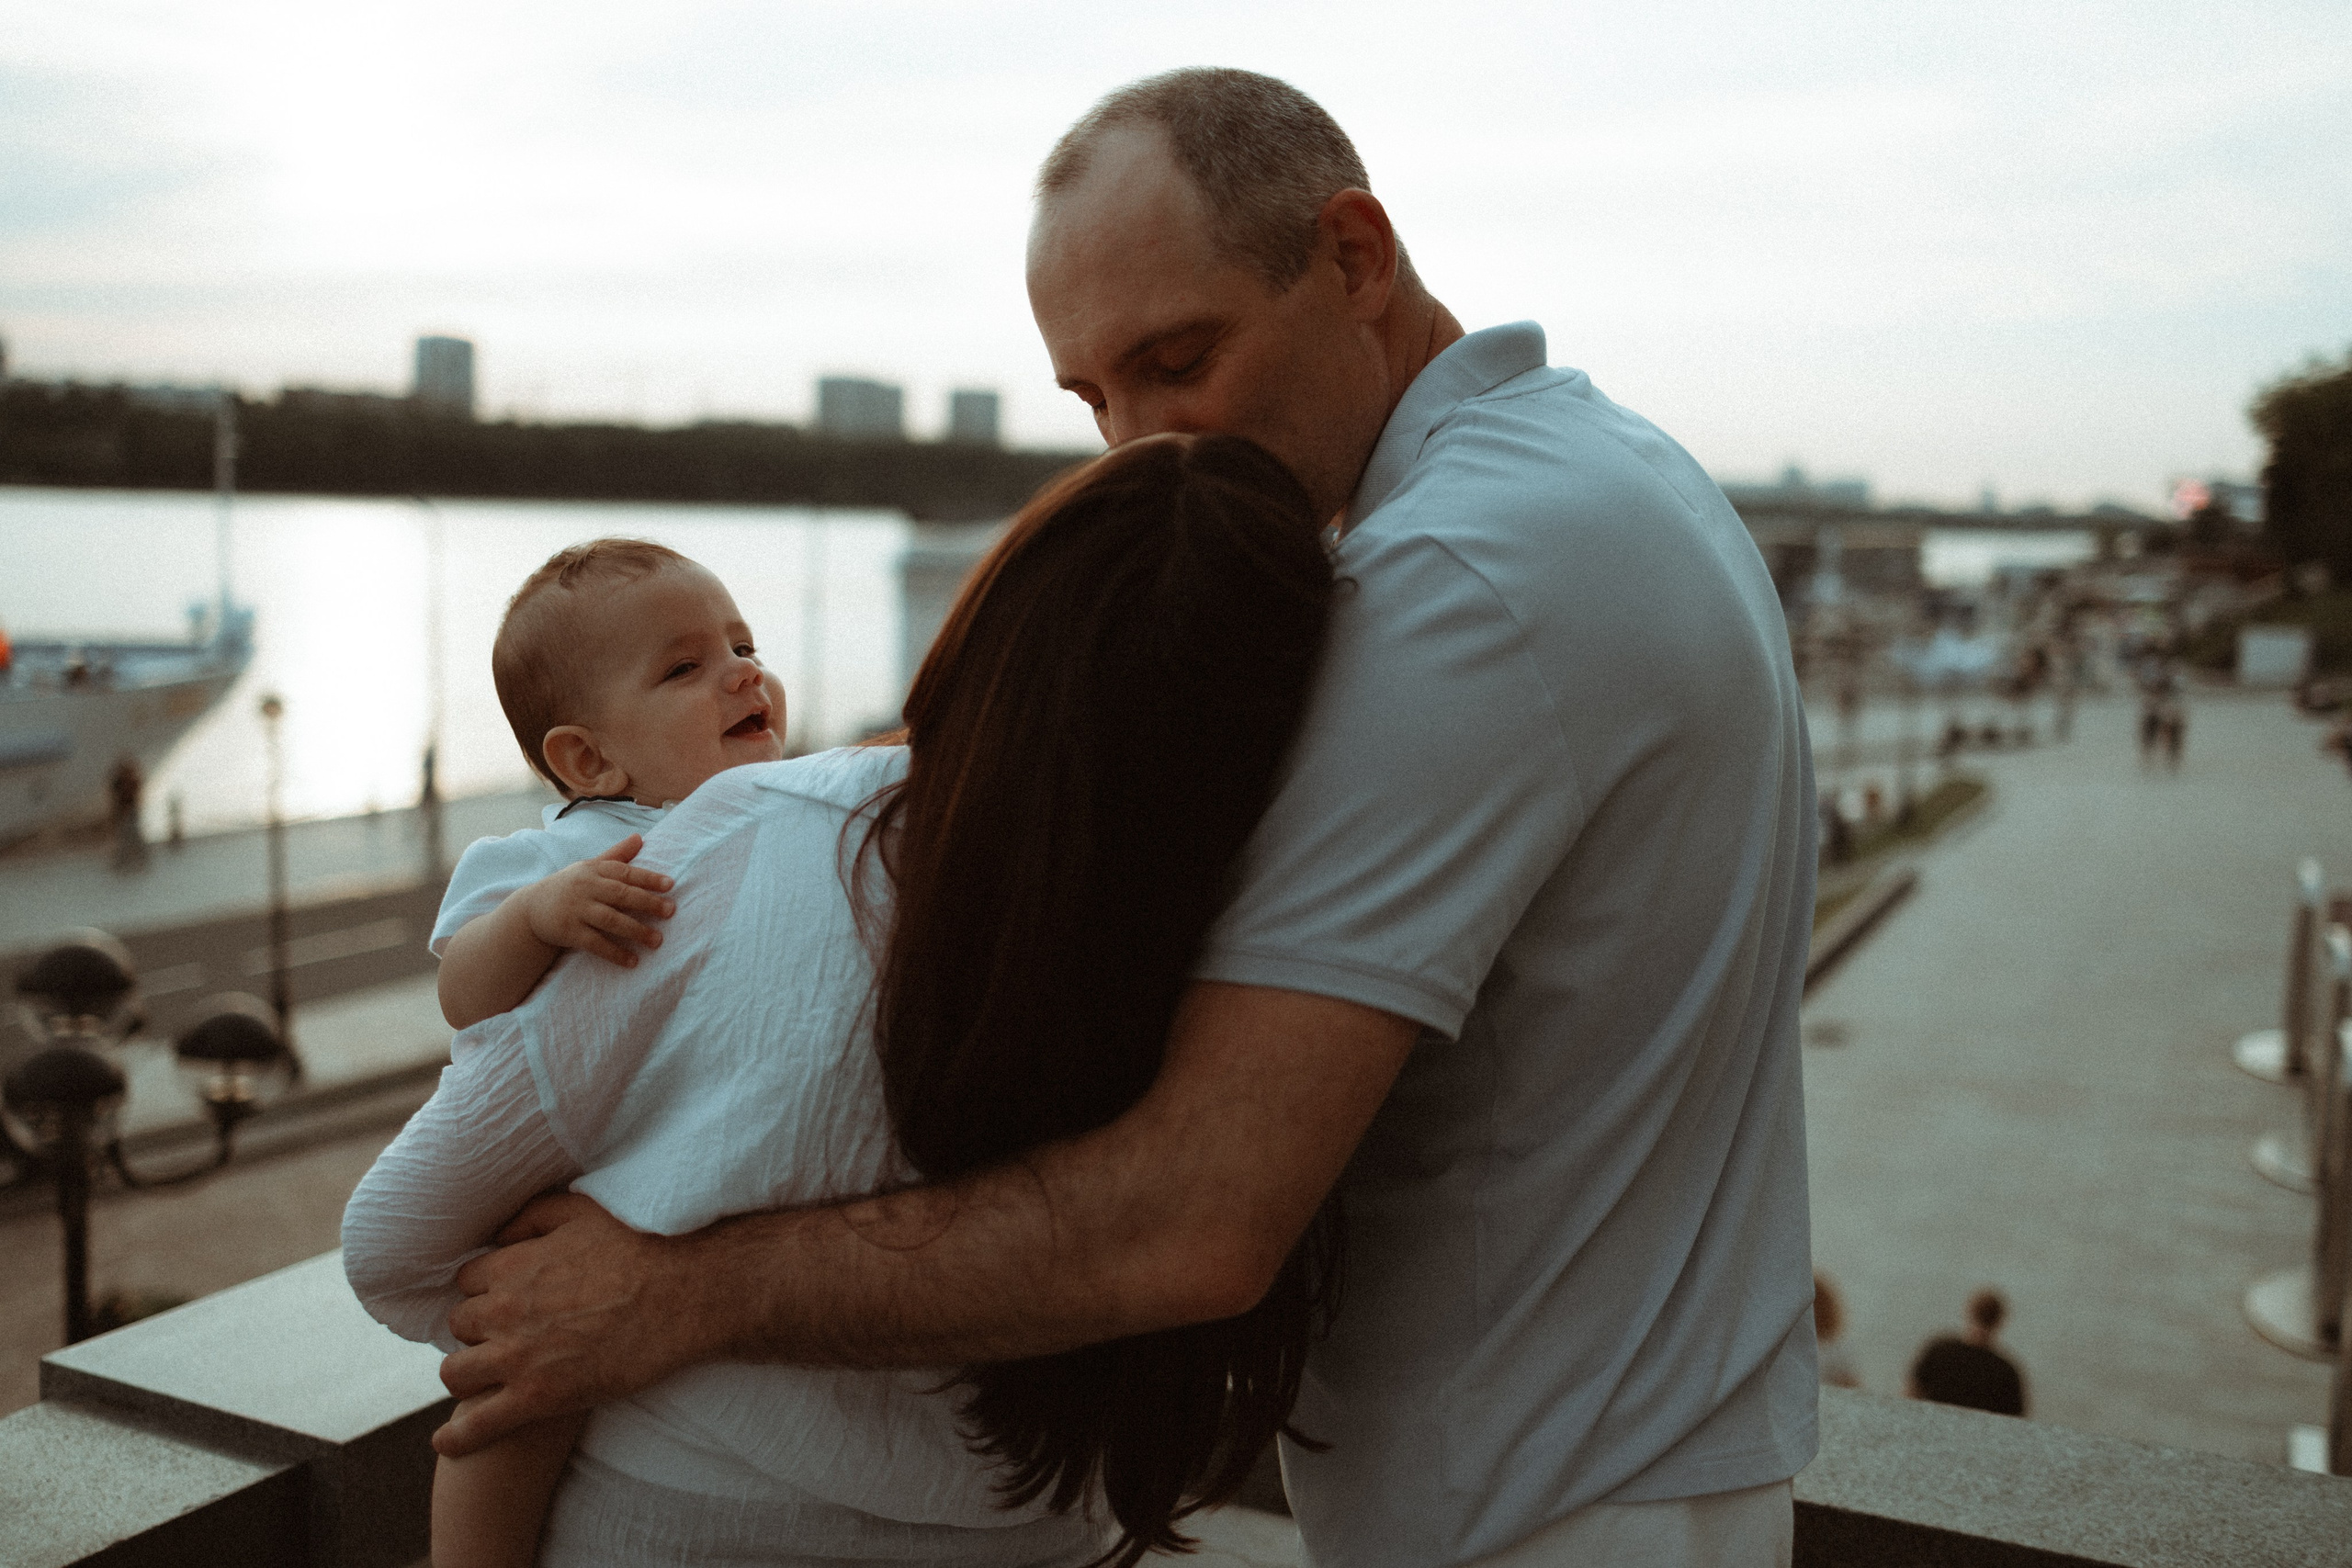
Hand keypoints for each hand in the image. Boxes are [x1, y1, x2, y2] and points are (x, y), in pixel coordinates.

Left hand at [433, 1193, 705, 1455]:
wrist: (685, 1295)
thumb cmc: (643, 1247)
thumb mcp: (583, 1212)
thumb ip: (532, 1216)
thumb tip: (498, 1233)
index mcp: (513, 1266)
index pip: (467, 1281)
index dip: (485, 1289)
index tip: (503, 1298)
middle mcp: (504, 1311)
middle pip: (458, 1325)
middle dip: (477, 1330)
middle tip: (506, 1336)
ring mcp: (517, 1358)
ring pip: (455, 1374)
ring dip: (467, 1373)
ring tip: (485, 1378)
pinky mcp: (538, 1398)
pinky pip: (476, 1425)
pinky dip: (457, 1437)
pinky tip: (446, 1441)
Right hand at [520, 836, 674, 966]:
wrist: (532, 908)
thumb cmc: (570, 885)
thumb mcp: (590, 867)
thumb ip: (616, 855)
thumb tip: (640, 838)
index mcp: (594, 870)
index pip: (624, 872)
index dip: (648, 878)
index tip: (670, 884)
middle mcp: (586, 887)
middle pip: (621, 894)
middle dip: (647, 903)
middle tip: (671, 911)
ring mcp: (576, 910)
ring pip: (610, 920)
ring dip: (636, 931)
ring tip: (657, 941)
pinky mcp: (568, 931)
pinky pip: (595, 943)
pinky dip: (615, 952)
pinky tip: (633, 961)